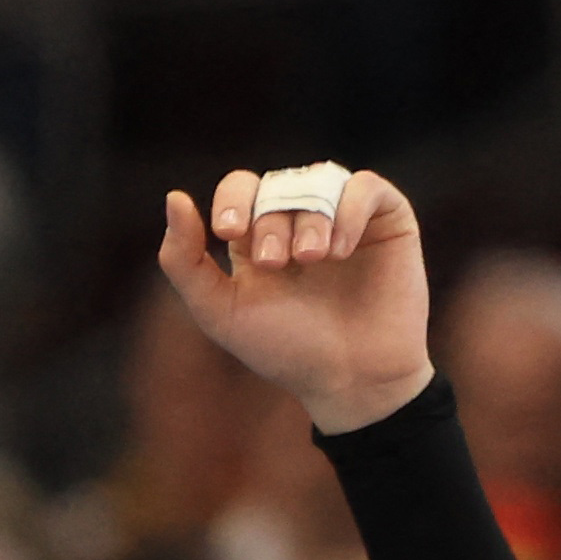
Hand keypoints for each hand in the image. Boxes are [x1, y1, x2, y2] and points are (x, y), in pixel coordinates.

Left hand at [154, 164, 434, 437]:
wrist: (351, 376)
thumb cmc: (285, 349)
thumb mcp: (220, 311)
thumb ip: (184, 261)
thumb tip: (173, 197)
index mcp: (257, 240)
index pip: (240, 188)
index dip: (233, 198)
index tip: (229, 231)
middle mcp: (299, 222)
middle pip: (276, 187)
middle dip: (270, 221)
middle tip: (275, 264)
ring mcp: (344, 217)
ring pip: (319, 182)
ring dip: (308, 219)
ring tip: (312, 259)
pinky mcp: (387, 218)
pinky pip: (365, 187)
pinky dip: (347, 211)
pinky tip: (340, 251)